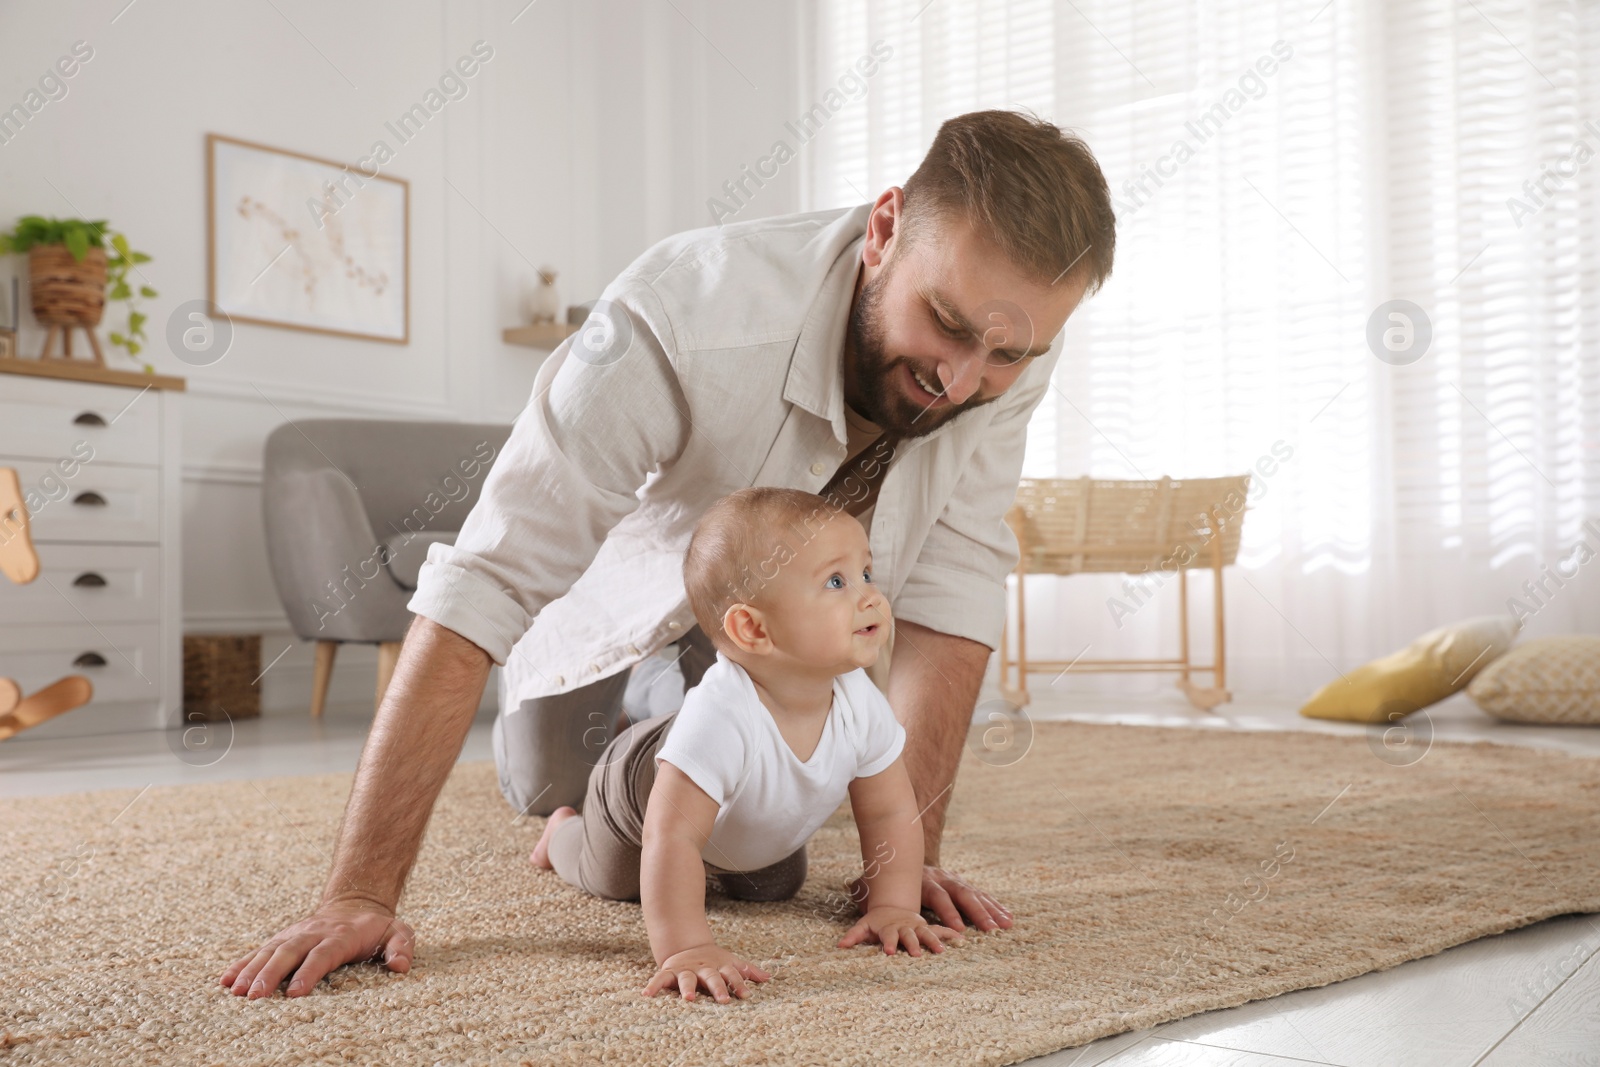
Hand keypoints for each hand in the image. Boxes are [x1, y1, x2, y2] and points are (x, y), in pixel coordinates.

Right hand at [219, 899, 414, 998]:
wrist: (356, 903)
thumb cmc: (377, 928)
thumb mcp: (398, 932)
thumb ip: (402, 946)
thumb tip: (401, 965)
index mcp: (340, 936)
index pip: (323, 954)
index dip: (309, 973)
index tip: (294, 993)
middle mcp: (313, 934)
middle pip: (289, 953)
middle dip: (270, 974)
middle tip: (253, 997)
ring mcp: (294, 936)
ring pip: (270, 951)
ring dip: (250, 971)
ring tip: (234, 991)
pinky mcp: (282, 940)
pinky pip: (259, 951)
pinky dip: (241, 964)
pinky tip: (224, 980)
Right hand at [643, 943, 770, 1002]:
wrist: (687, 945)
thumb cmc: (713, 961)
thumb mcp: (730, 962)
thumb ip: (747, 970)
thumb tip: (769, 977)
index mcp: (719, 966)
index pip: (732, 974)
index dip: (739, 983)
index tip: (746, 995)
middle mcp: (703, 968)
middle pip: (712, 977)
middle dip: (718, 988)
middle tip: (724, 1000)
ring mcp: (686, 969)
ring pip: (687, 979)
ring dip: (688, 988)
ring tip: (689, 998)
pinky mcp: (669, 971)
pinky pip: (659, 979)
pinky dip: (653, 986)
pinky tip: (646, 995)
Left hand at [837, 905, 963, 955]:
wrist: (893, 904)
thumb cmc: (877, 920)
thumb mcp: (864, 925)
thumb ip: (854, 935)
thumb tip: (840, 946)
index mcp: (889, 927)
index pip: (888, 935)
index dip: (888, 943)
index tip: (888, 952)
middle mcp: (905, 926)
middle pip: (909, 935)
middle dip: (912, 944)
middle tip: (916, 954)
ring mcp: (918, 927)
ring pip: (927, 933)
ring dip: (933, 941)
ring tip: (941, 951)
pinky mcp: (928, 928)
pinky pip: (940, 930)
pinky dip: (949, 934)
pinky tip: (961, 940)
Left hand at [848, 865, 1012, 931]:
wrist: (899, 848)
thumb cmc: (882, 877)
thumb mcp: (871, 883)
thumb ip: (863, 890)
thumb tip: (851, 891)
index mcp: (921, 880)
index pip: (938, 897)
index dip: (948, 913)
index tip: (959, 931)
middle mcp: (940, 878)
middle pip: (962, 894)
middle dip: (977, 913)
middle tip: (991, 929)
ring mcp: (952, 879)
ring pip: (974, 893)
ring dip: (991, 910)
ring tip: (1006, 925)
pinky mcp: (960, 884)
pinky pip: (980, 894)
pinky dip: (994, 906)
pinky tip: (1007, 918)